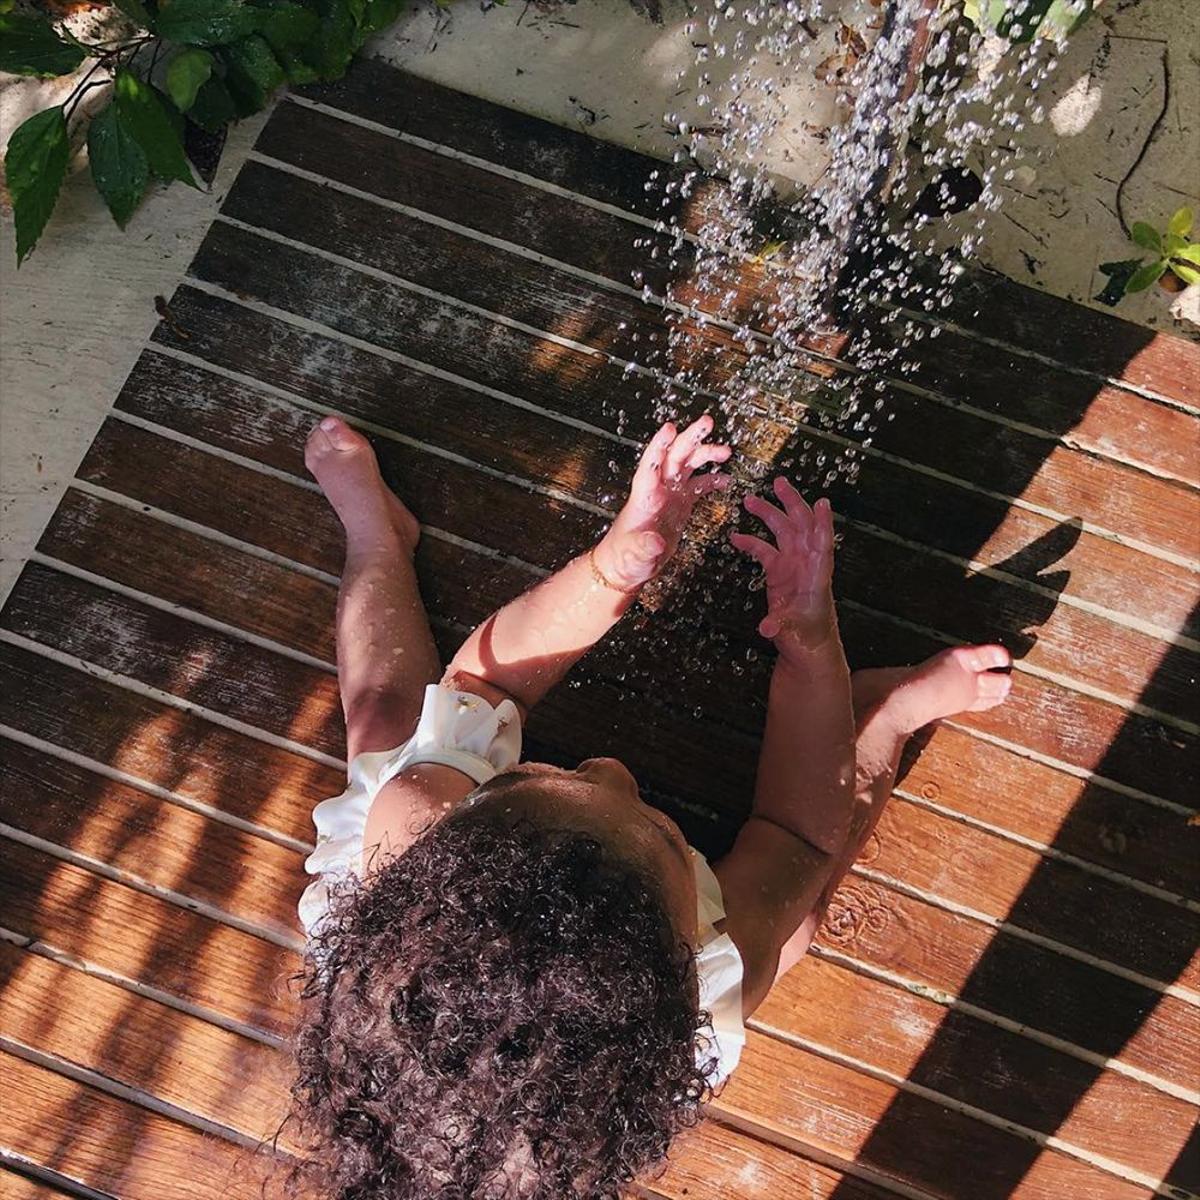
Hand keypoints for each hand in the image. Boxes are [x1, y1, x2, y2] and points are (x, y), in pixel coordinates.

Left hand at [593, 415, 730, 590]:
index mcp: (644, 498)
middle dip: (690, 438)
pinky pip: (697, 486)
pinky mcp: (679, 505)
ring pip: (688, 465)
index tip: (669, 429)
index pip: (650, 466)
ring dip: (704, 454)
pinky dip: (711, 480)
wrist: (625, 567)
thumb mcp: (632, 556)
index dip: (659, 447)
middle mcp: (657, 491)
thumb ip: (642, 547)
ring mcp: (669, 495)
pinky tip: (726, 479)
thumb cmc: (623, 560)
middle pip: (674, 457)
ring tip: (725, 450)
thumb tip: (654, 543)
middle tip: (706, 422)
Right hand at [731, 477, 837, 660]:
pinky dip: (751, 542)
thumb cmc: (809, 638)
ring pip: (783, 531)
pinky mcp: (779, 573)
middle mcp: (807, 564)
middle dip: (792, 504)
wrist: (807, 647)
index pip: (823, 544)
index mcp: (818, 575)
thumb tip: (765, 628)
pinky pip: (765, 550)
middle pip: (802, 526)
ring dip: (769, 515)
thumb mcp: (795, 632)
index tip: (822, 503)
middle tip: (779, 483)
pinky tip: (735, 537)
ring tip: (750, 501)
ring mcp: (793, 566)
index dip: (823, 524)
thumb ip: (779, 626)